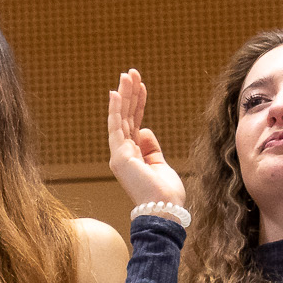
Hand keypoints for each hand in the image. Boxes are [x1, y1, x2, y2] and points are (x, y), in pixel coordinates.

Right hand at [108, 70, 186, 206]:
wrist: (165, 210)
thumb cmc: (166, 194)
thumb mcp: (160, 165)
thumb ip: (151, 148)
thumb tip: (144, 130)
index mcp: (133, 156)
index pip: (133, 124)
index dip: (137, 104)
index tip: (140, 86)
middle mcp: (122, 154)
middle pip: (126, 118)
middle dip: (129, 94)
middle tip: (131, 73)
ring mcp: (119, 155)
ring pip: (120, 119)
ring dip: (123, 96)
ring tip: (126, 75)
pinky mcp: (119, 156)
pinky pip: (117, 127)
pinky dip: (116, 109)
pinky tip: (117, 93)